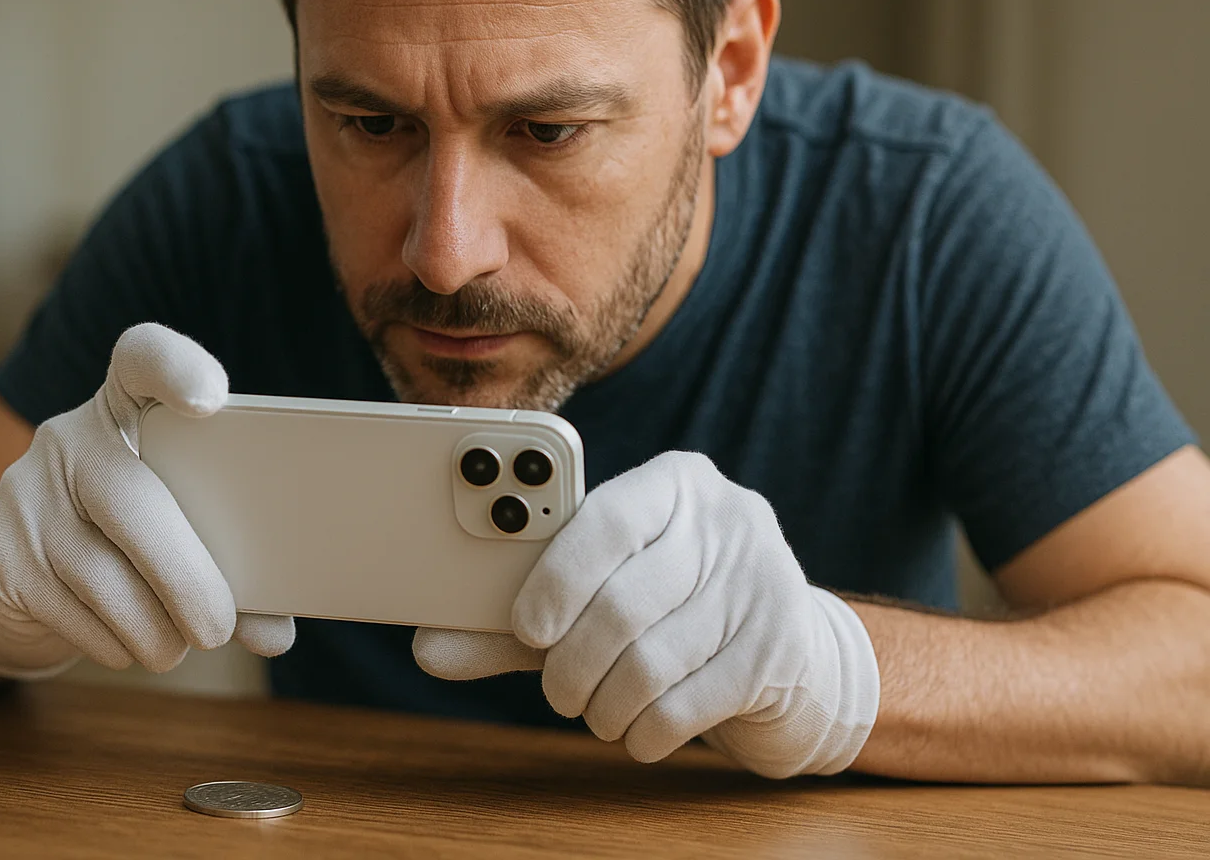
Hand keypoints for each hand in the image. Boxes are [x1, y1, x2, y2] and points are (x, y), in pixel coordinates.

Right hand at [0, 323, 293, 678]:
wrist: (21, 579)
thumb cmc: (136, 539)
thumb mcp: (180, 522)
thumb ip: (232, 558)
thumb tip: (275, 634)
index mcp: (126, 406)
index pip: (142, 359)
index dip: (176, 367)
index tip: (212, 398)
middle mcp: (69, 439)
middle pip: (131, 498)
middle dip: (184, 576)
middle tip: (220, 627)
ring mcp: (26, 497)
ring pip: (102, 575)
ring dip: (156, 630)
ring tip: (183, 643)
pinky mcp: (4, 561)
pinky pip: (75, 616)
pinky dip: (119, 644)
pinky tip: (134, 643)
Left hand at [413, 451, 877, 776]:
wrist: (785, 651)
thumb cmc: (666, 608)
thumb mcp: (593, 596)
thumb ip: (510, 618)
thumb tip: (428, 648)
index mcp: (673, 482)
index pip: (607, 519)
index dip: (558, 578)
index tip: (526, 626)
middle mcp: (727, 519)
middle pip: (624, 603)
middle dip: (573, 663)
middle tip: (556, 689)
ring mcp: (764, 581)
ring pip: (653, 661)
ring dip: (606, 703)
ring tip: (594, 710)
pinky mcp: (781, 648)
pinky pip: (691, 703)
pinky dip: (648, 730)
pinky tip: (637, 729)